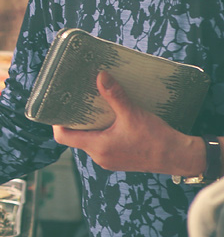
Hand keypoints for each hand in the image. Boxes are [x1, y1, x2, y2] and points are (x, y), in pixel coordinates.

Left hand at [52, 71, 203, 175]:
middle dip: (76, 120)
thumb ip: (115, 95)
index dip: (57, 122)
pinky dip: (103, 132)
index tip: (60, 107)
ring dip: (91, 125)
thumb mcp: (132, 114)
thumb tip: (100, 76)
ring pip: (90, 140)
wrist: (179, 158)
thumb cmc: (156, 139)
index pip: (63, 137)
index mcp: (97, 147)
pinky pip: (103, 144)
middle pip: (76, 137)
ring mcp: (109, 160)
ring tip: (94, 107)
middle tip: (78, 101)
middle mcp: (99, 157)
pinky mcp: (119, 159)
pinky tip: (111, 119)